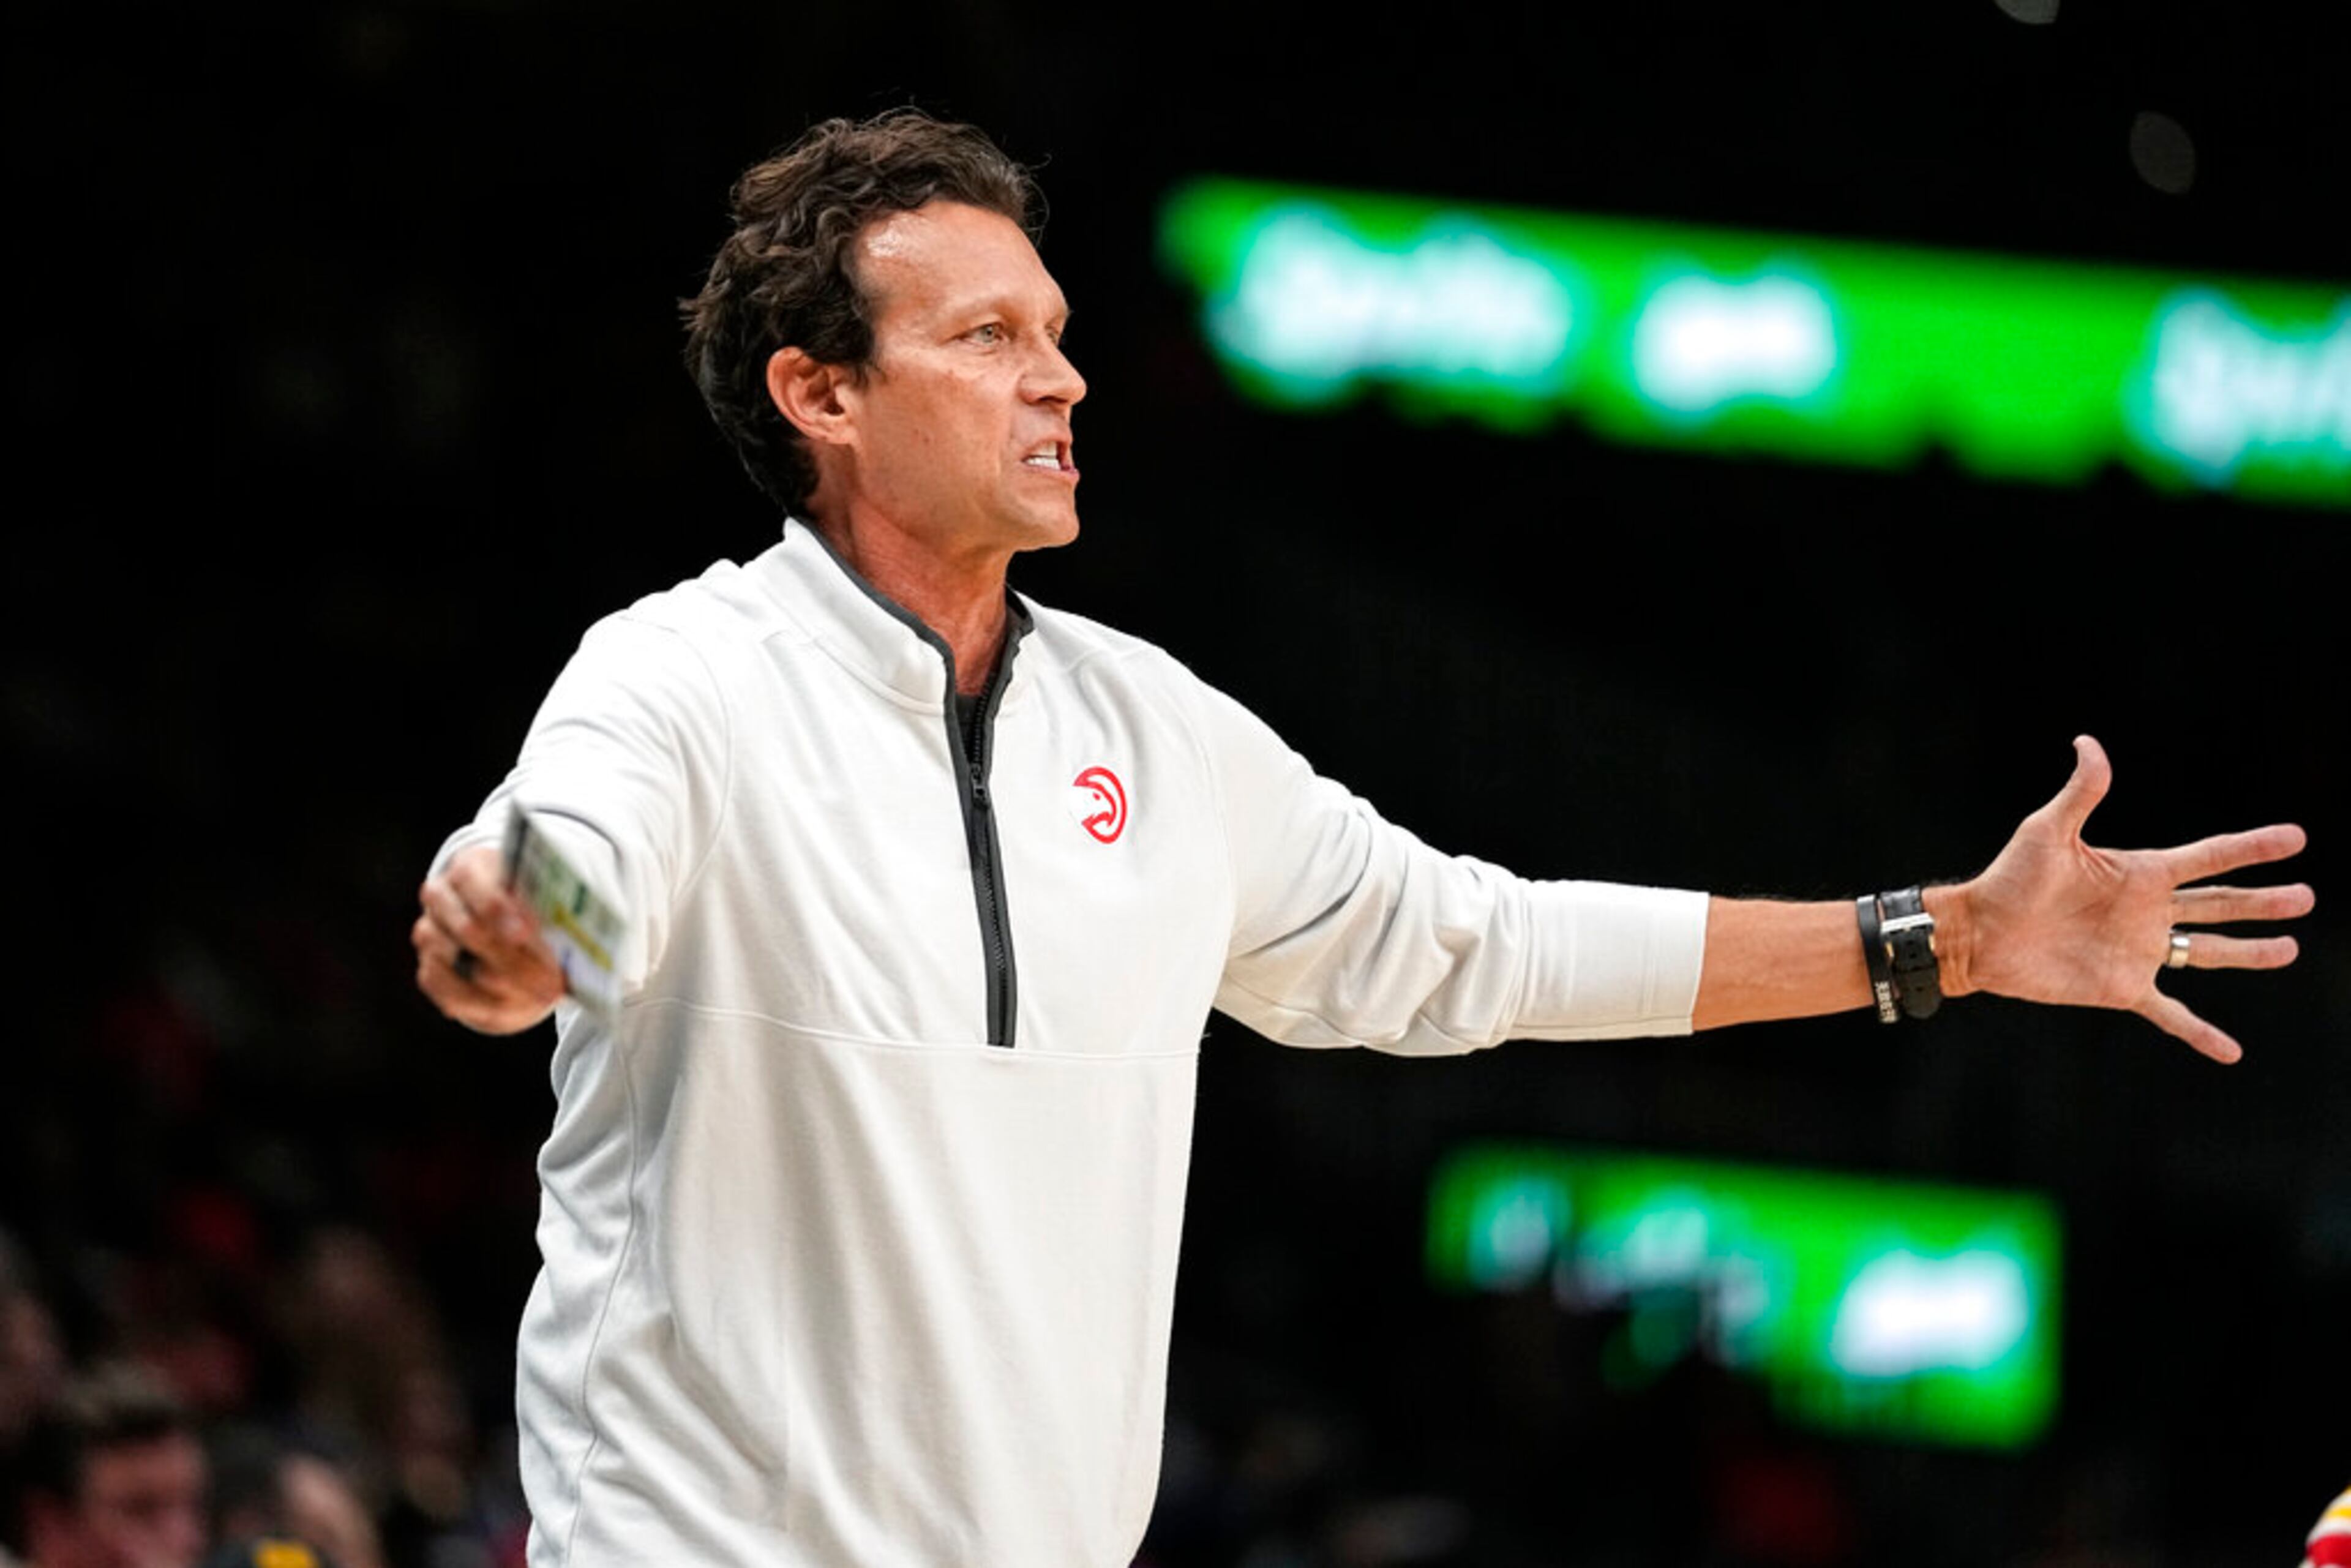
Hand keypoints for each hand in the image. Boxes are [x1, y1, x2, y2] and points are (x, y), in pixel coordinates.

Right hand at [412, 844, 566, 1033]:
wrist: (497, 912)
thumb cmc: (525, 898)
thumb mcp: (537, 891)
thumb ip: (546, 905)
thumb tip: (573, 930)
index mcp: (468, 868)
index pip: (474, 884)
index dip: (499, 910)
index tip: (526, 933)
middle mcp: (440, 897)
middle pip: (468, 930)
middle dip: (513, 961)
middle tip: (551, 982)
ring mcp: (428, 932)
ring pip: (451, 964)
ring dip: (500, 987)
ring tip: (541, 997)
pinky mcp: (428, 966)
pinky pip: (444, 990)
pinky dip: (479, 1003)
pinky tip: (515, 1007)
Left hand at [1939, 736, 2311, 1062]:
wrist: (1978, 934)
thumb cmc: (2009, 878)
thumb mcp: (2048, 831)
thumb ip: (2080, 792)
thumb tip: (2087, 742)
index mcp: (2139, 872)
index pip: (2209, 857)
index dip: (2252, 847)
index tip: (2296, 838)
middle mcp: (2147, 912)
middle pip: (2220, 904)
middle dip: (2263, 902)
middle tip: (2307, 898)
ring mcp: (2139, 951)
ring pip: (2208, 952)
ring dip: (2250, 953)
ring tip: (2290, 950)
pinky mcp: (2122, 988)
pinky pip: (2171, 1013)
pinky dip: (2200, 1033)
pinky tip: (2230, 1051)